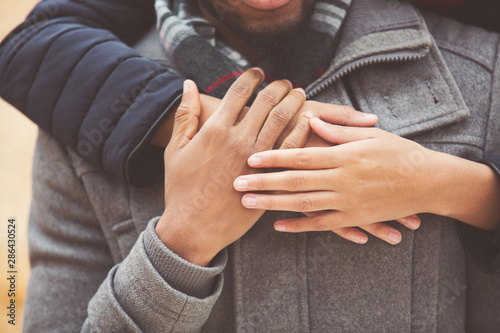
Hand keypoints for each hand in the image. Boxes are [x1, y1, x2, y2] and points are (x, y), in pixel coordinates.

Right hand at [155, 68, 306, 265]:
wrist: (193, 226)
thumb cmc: (180, 188)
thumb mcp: (175, 149)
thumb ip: (185, 114)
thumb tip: (188, 84)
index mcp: (215, 129)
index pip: (239, 90)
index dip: (251, 76)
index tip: (258, 72)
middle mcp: (239, 139)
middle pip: (266, 101)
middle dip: (277, 86)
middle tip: (283, 82)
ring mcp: (257, 159)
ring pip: (282, 119)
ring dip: (293, 101)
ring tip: (298, 93)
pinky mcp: (269, 177)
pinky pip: (292, 148)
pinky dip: (301, 129)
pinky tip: (307, 119)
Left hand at [233, 116, 428, 243]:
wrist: (427, 182)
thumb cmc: (398, 153)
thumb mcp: (370, 135)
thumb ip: (337, 130)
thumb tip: (309, 117)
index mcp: (343, 156)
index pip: (300, 156)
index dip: (273, 156)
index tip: (250, 157)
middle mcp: (341, 180)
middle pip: (294, 181)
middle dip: (263, 182)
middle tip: (236, 183)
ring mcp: (346, 202)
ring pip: (302, 204)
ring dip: (272, 204)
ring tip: (247, 202)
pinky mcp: (351, 218)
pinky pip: (320, 225)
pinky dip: (298, 226)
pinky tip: (277, 226)